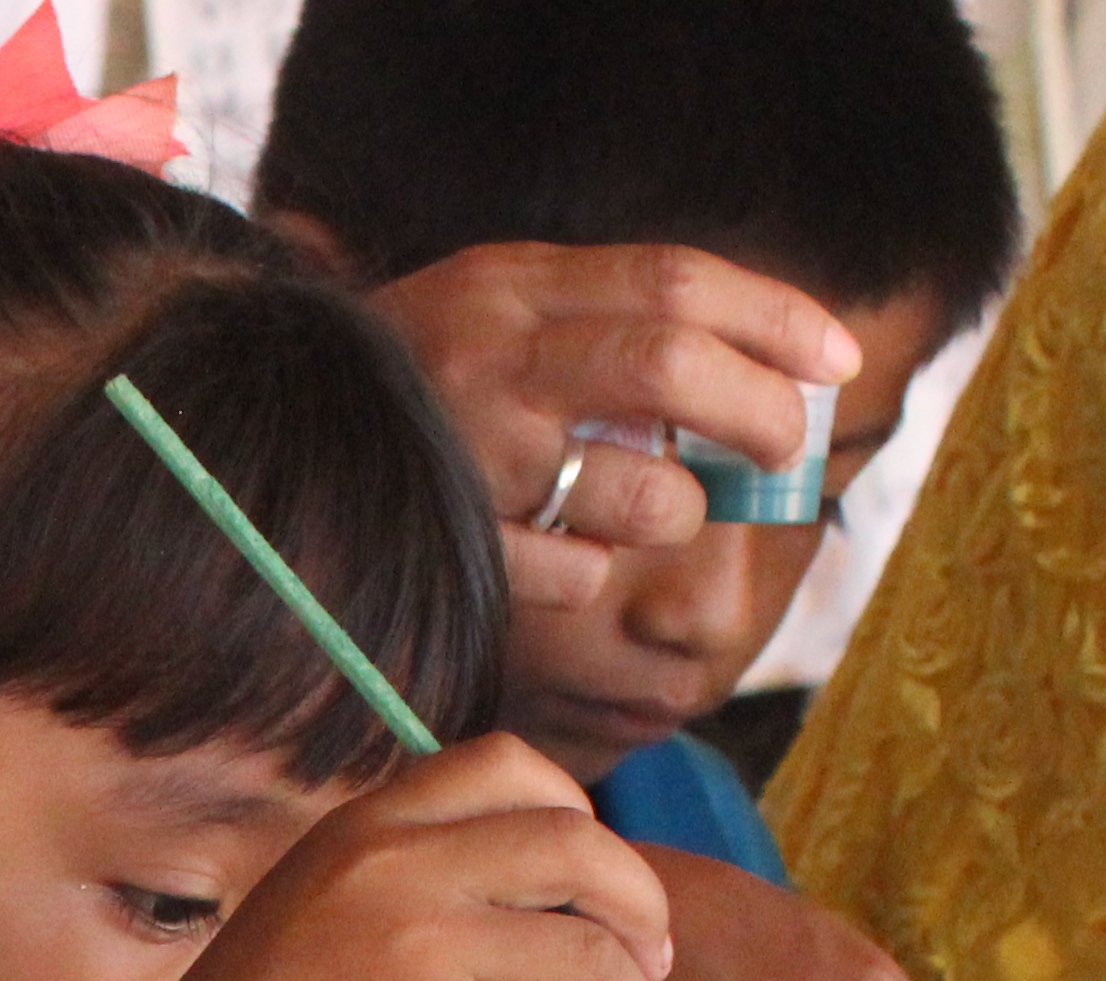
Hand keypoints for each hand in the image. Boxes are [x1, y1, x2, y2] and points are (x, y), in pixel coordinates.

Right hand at [97, 735, 673, 980]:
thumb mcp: (314, 912)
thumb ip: (402, 886)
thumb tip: (530, 909)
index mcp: (367, 827)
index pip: (509, 766)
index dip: (581, 817)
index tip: (595, 885)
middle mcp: (399, 865)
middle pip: (579, 849)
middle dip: (641, 908)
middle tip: (650, 965)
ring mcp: (423, 943)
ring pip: (592, 959)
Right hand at [360, 243, 855, 613]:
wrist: (268, 448)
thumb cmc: (419, 385)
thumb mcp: (497, 312)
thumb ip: (605, 317)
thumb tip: (766, 360)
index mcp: (509, 288)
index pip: (673, 282)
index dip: (774, 317)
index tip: (837, 359)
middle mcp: (489, 362)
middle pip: (669, 366)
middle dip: (757, 411)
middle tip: (785, 444)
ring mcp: (471, 459)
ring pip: (642, 493)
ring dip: (677, 512)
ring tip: (652, 510)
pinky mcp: (456, 549)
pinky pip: (579, 573)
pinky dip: (594, 571)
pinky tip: (561, 554)